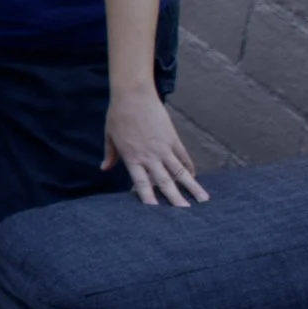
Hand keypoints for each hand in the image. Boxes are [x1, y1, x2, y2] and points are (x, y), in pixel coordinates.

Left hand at [103, 90, 208, 207]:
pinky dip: (189, 166)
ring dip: (191, 186)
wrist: (133, 95)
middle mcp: (149, 156)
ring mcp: (163, 147)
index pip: (141, 183)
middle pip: (164, 181)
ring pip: (180, 171)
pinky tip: (194, 176)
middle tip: (185, 213)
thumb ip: (110, 154)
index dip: (148, 197)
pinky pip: (183, 156)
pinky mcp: (173, 138)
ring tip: (203, 200)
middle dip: (175, 198)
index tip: (156, 212)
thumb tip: (104, 168)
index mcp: (132, 157)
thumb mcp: (110, 136)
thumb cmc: (118, 115)